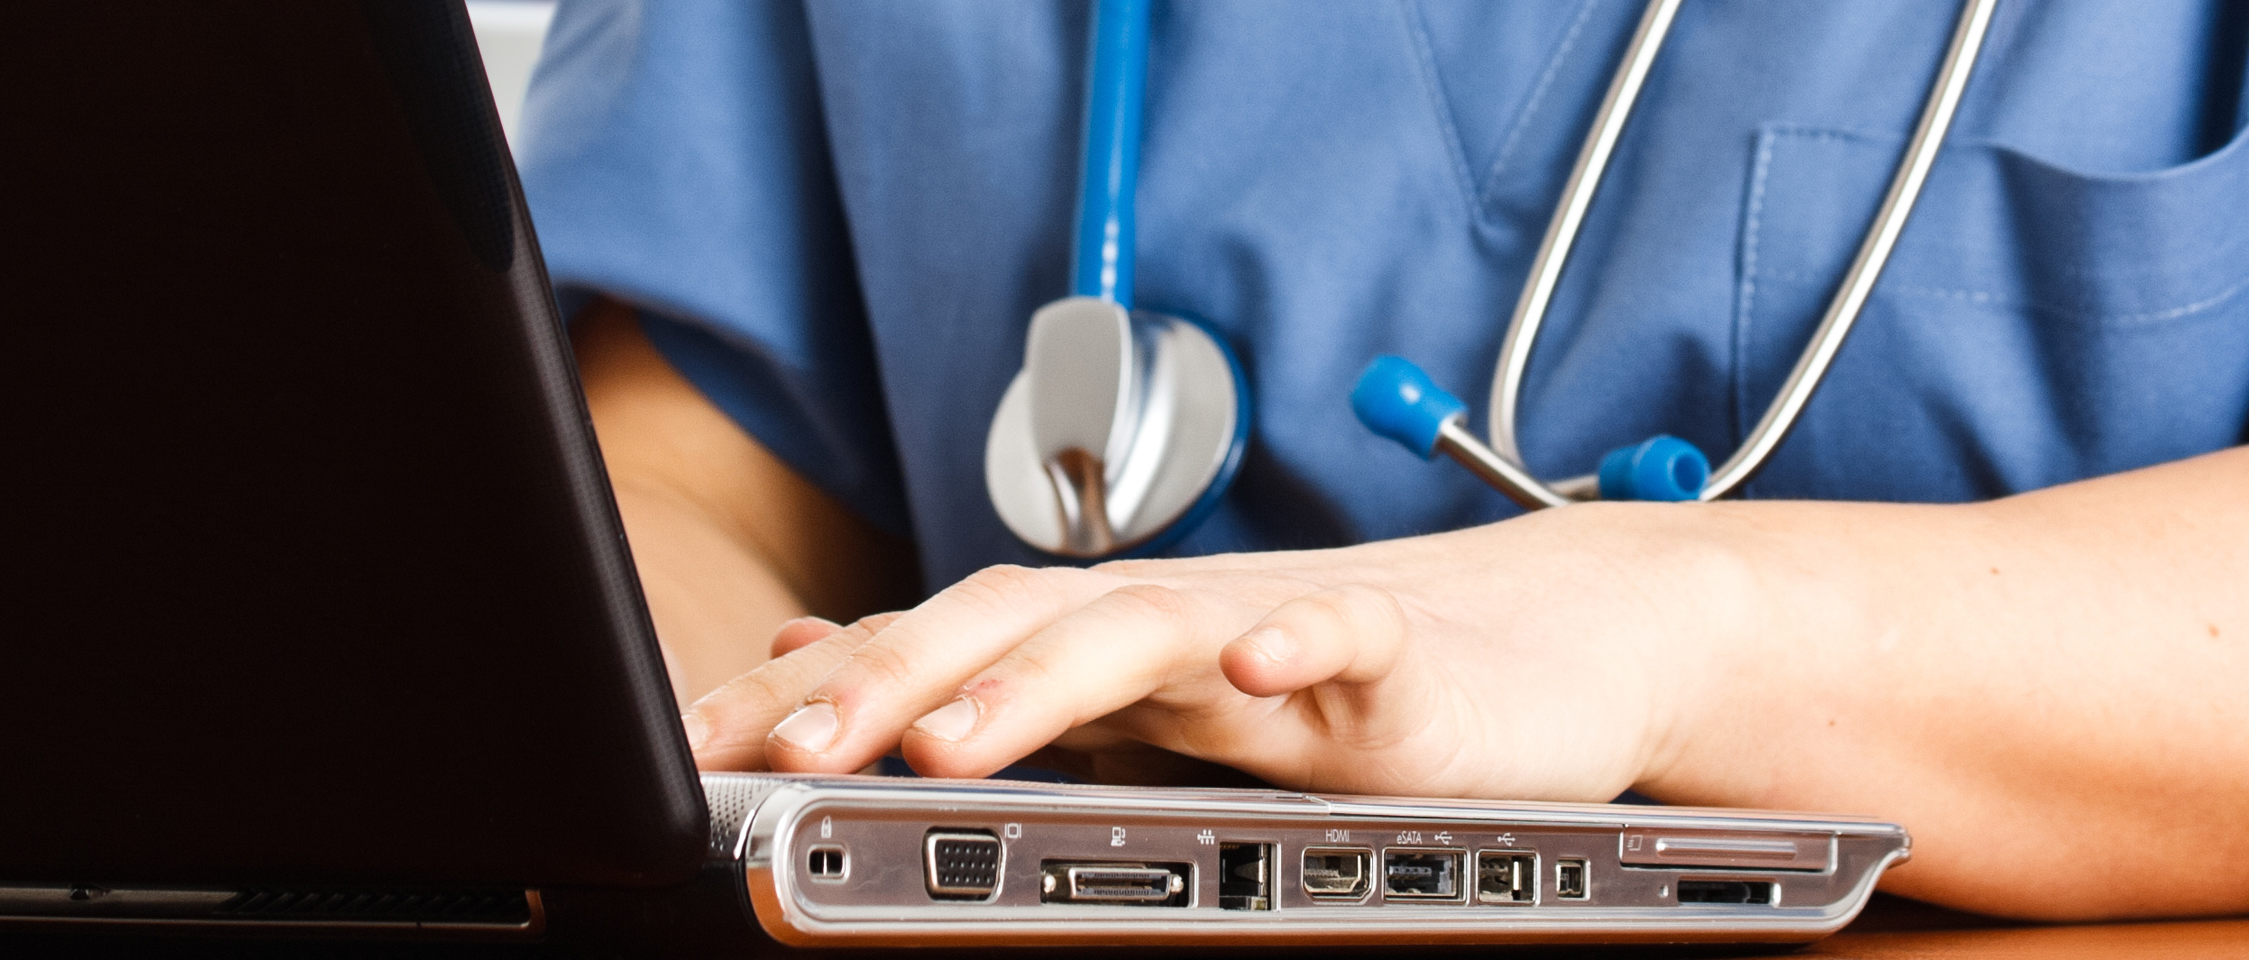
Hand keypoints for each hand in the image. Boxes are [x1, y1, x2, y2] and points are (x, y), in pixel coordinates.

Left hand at [677, 503, 1761, 801]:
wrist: (1549, 648)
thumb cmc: (1337, 685)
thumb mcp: (1147, 702)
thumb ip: (989, 686)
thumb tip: (808, 664)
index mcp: (1096, 645)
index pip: (928, 650)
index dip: (813, 692)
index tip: (699, 748)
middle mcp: (1169, 627)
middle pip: (1007, 625)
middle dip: (885, 682)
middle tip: (782, 751)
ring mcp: (1283, 636)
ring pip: (1146, 631)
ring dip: (1038, 680)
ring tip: (946, 742)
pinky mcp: (1404, 670)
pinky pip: (1352, 642)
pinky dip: (1302, 641)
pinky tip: (1253, 664)